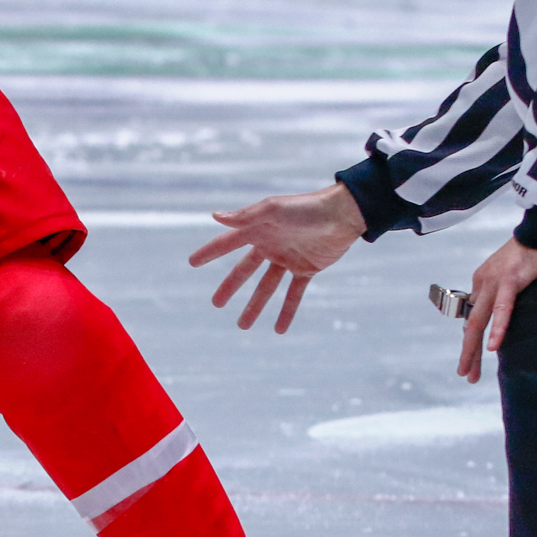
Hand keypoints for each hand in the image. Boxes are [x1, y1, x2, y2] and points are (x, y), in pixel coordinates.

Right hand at [188, 183, 365, 332]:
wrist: (344, 214)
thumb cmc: (307, 207)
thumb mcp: (274, 209)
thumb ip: (246, 216)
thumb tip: (215, 216)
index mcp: (259, 229)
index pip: (228, 243)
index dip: (210, 252)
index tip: (192, 263)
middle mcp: (270, 245)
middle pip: (244, 271)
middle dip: (230, 287)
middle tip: (216, 304)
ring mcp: (288, 258)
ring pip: (266, 287)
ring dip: (255, 306)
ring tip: (242, 326)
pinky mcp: (307, 269)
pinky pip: (293, 294)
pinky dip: (287, 311)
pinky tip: (278, 329)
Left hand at [457, 237, 536, 383]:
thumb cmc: (531, 253)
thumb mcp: (511, 277)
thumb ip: (502, 296)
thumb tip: (500, 318)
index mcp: (481, 282)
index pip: (472, 318)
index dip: (470, 342)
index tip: (469, 362)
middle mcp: (482, 283)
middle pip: (471, 325)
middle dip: (467, 353)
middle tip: (464, 375)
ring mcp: (494, 281)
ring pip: (479, 321)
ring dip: (473, 349)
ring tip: (470, 371)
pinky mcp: (510, 279)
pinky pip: (503, 308)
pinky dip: (498, 328)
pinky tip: (493, 347)